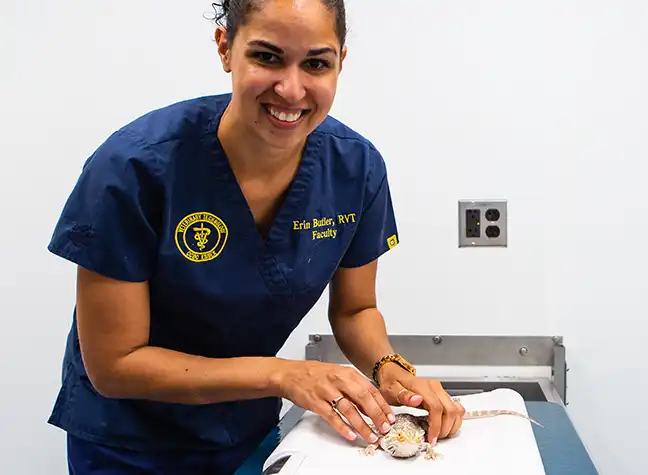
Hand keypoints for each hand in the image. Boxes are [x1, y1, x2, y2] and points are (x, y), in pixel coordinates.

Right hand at [276, 360, 396, 442]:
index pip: (370, 389)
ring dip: (362, 425)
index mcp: (347, 373)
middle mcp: (339, 380)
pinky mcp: (316, 402)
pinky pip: (332, 417)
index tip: (390, 417)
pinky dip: (342, 427)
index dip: (382, 405)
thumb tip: (371, 405)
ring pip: (349, 410)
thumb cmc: (315, 374)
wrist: (291, 373)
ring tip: (370, 436)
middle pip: (363, 399)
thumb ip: (354, 388)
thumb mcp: (338, 374)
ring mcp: (327, 391)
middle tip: (384, 428)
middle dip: (376, 415)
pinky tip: (350, 434)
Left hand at [376, 364, 464, 444]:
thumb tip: (417, 400)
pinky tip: (445, 427)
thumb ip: (403, 395)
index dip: (436, 426)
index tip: (431, 438)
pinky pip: (456, 408)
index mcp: (423, 387)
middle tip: (434, 438)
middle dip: (445, 429)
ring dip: (452, 426)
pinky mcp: (443, 395)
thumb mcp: (391, 390)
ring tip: (440, 434)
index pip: (436, 408)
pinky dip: (454, 420)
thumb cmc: (392, 383)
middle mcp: (435, 388)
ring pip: (456, 410)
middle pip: (450, 411)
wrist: (394, 374)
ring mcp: (441, 391)